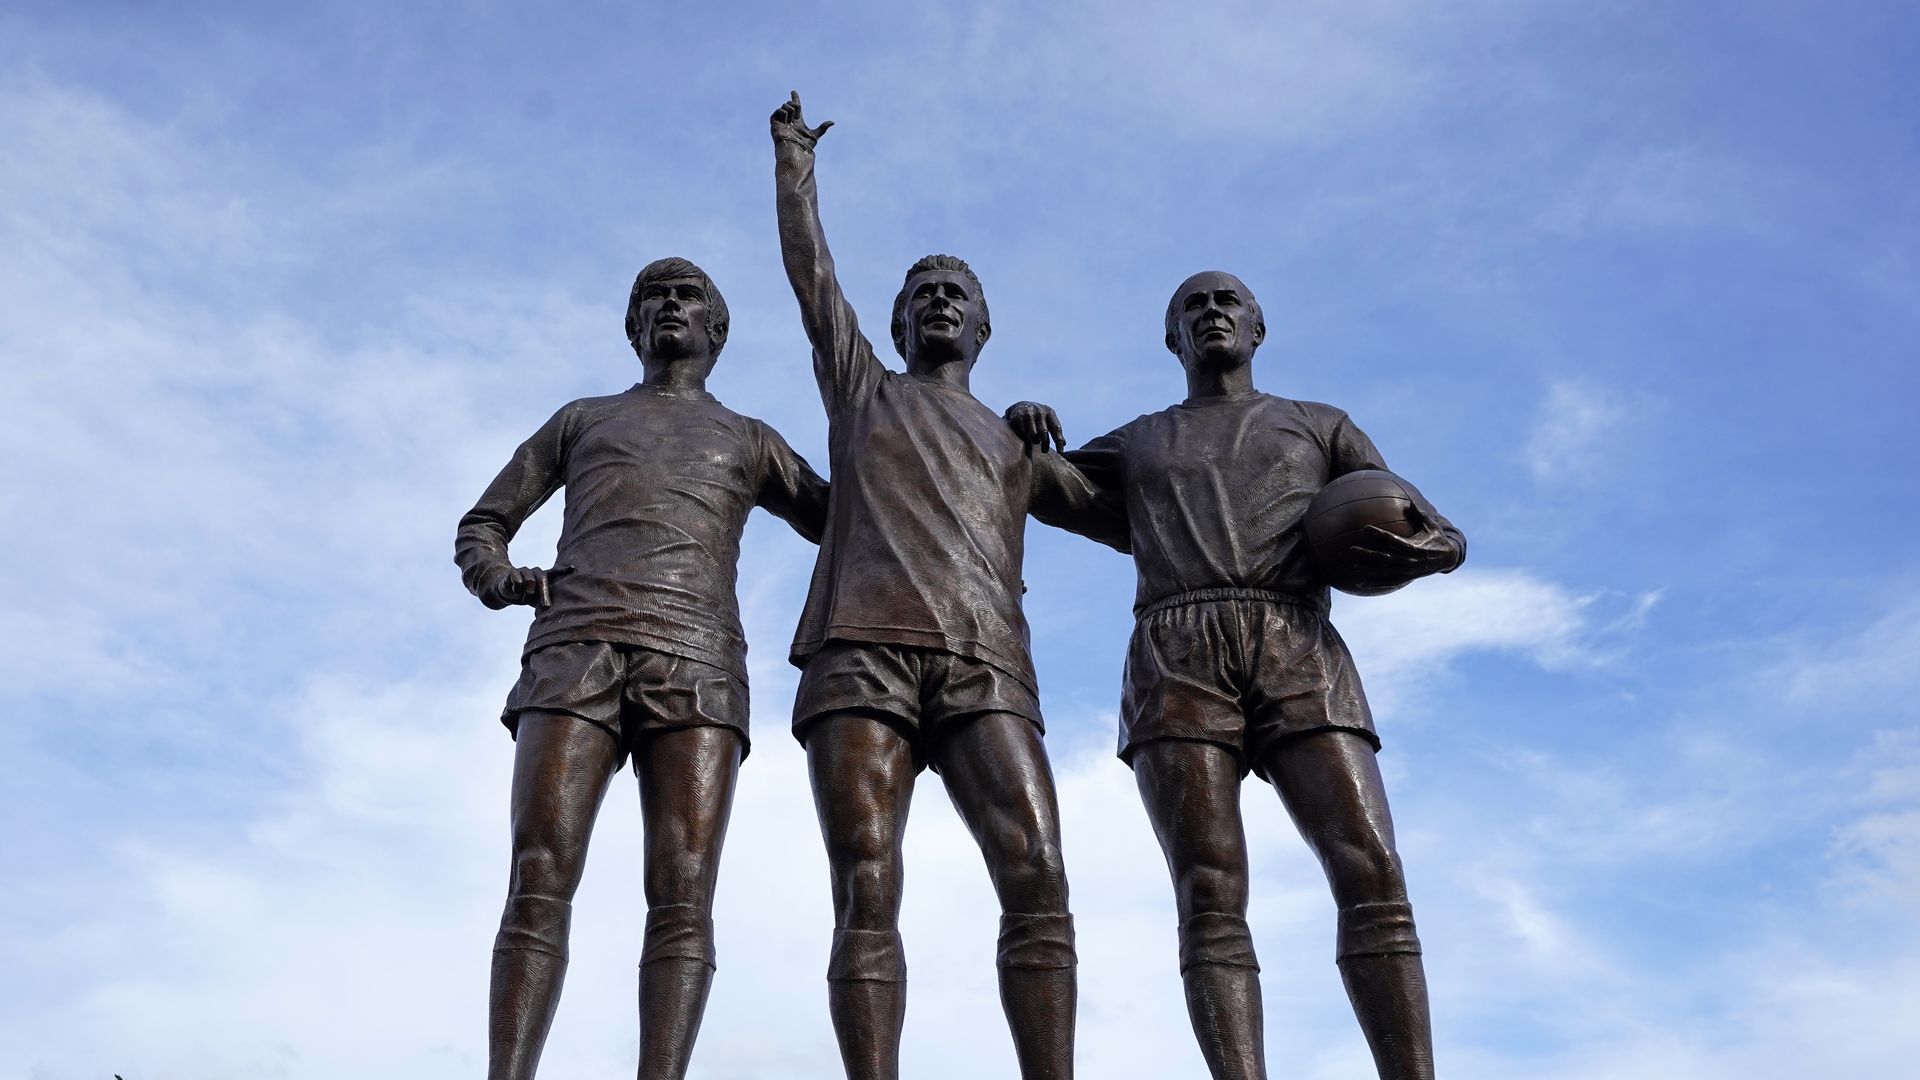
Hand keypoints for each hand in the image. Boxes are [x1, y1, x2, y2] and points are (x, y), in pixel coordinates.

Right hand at [479, 565, 573, 608]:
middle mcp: (535, 571)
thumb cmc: (524, 595)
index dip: (564, 570)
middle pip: (542, 580)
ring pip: (530, 581)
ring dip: (527, 593)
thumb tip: (550, 610)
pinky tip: (516, 590)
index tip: (573, 569)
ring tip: (524, 597)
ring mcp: (525, 570)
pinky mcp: (513, 572)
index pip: (555, 572)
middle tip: (546, 606)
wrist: (505, 591)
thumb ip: (544, 601)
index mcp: (543, 577)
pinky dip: (518, 589)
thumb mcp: (536, 600)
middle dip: (544, 594)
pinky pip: (518, 581)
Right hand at [770, 91, 833, 148]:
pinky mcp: (774, 123)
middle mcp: (788, 120)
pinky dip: (783, 114)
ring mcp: (781, 121)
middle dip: (794, 105)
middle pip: (790, 104)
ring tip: (790, 121)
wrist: (793, 149)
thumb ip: (823, 128)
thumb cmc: (804, 146)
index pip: (796, 106)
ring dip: (790, 111)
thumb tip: (832, 122)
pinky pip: (778, 111)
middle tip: (796, 115)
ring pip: (784, 106)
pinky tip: (785, 121)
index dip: (795, 98)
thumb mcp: (815, 135)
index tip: (793, 91)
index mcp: (797, 121)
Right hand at [1004, 401, 1065, 454]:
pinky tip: (1025, 434)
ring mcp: (1028, 413)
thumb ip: (1055, 431)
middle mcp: (1040, 411)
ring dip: (1035, 440)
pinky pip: (1023, 432)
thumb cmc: (1039, 418)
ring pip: (1033, 434)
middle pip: (1044, 432)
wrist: (1022, 406)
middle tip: (1045, 450)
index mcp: (1050, 412)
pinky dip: (1024, 435)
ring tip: (1035, 440)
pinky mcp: (1018, 416)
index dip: (1058, 441)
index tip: (1060, 452)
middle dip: (1045, 444)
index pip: (1056, 428)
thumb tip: (1063, 444)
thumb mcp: (1048, 421)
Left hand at [1344, 506, 1462, 579]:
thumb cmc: (1437, 538)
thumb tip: (1411, 501)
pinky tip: (1362, 584)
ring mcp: (1407, 570)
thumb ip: (1420, 514)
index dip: (1378, 534)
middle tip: (1352, 549)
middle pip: (1384, 557)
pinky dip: (1375, 583)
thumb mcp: (1431, 526)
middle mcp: (1408, 560)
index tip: (1365, 528)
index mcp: (1412, 546)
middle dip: (1367, 554)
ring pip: (1384, 572)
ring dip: (1369, 570)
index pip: (1391, 539)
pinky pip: (1389, 582)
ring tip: (1354, 567)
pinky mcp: (1407, 578)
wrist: (1448, 558)